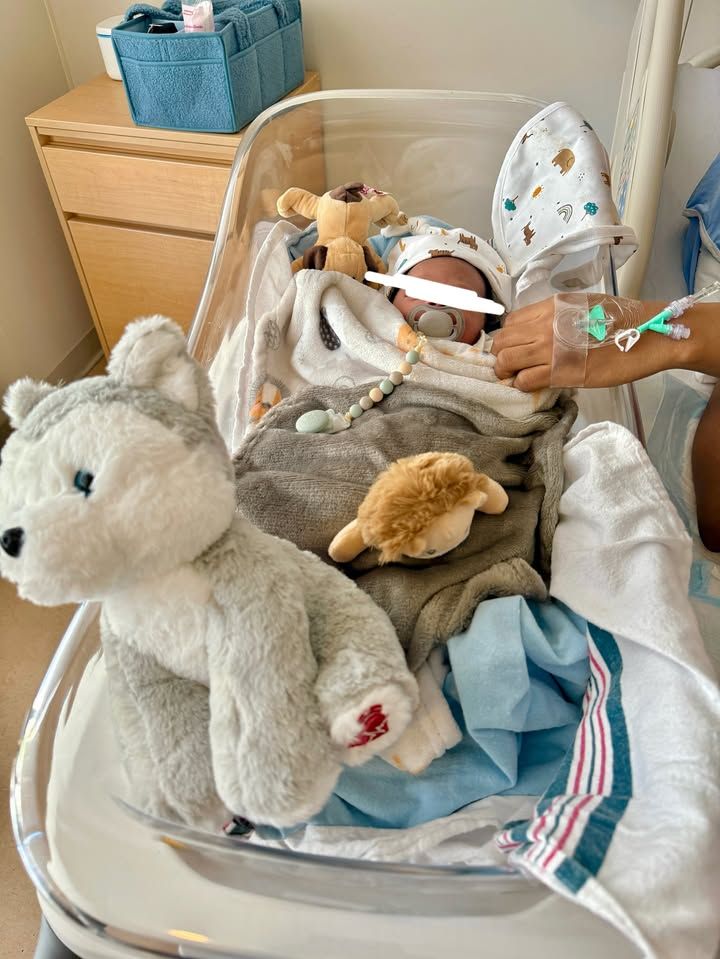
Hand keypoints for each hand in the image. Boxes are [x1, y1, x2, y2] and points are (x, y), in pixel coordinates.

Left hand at [492, 295, 680, 390]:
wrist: (647, 335)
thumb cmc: (621, 322)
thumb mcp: (584, 306)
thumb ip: (557, 317)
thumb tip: (539, 331)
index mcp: (551, 307)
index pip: (511, 322)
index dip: (509, 337)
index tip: (515, 348)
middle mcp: (545, 325)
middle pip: (502, 341)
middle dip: (501, 355)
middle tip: (510, 366)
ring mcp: (551, 348)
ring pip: (506, 360)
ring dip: (506, 371)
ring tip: (516, 376)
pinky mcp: (560, 372)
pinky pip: (525, 380)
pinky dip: (522, 384)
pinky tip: (532, 385)